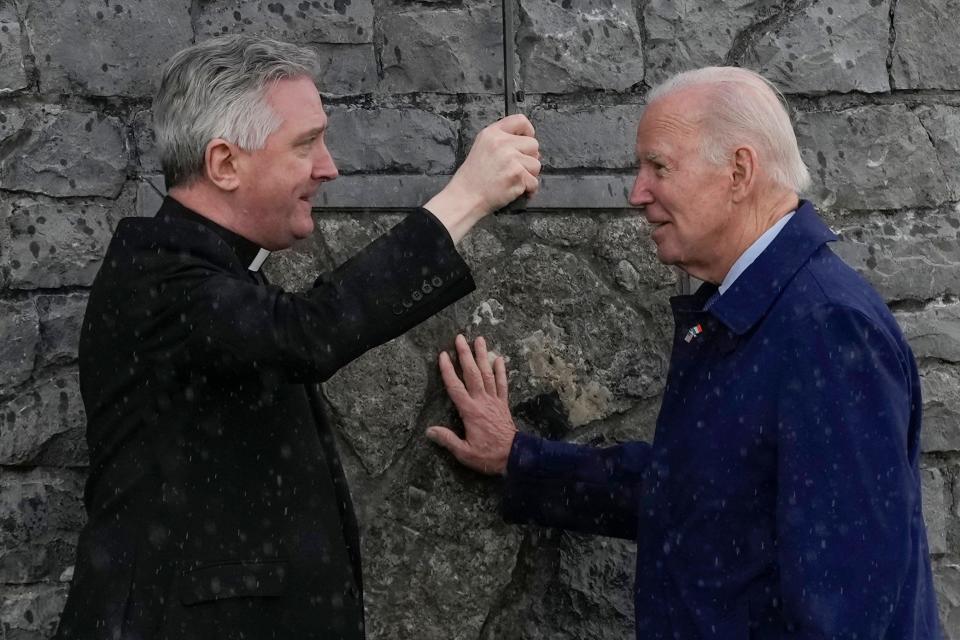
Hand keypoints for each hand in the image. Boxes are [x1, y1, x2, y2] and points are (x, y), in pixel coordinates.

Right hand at [424, 115, 540, 242]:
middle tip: (517, 168)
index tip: (525, 141)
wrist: (466, 197)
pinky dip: (528, 189)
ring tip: (513, 180)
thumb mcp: (482, 147)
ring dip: (529, 175)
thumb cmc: (473, 177)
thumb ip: (502, 140)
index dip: (528, 131)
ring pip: (536, 164)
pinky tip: (516, 190)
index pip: (520, 120)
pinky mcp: (517, 175)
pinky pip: (534, 182)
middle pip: (533, 144)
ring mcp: (511, 159)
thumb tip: (527, 143)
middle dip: (529, 158)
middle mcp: (503, 143)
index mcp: (493, 133)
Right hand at [426, 334, 517, 475]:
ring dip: (483, 356)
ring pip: (487, 374)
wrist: (515, 456)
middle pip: (472, 373)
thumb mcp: (464, 452)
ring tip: (479, 340)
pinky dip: (501, 370)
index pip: (455, 387)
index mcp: (470, 411)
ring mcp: (494, 401)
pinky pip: (502, 384)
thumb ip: (447, 440)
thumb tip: (429, 430)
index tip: (443, 355)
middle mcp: (482, 401)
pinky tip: (499, 358)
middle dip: (465, 355)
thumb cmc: (488, 455)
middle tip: (460, 338)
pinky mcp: (503, 404)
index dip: (448, 370)